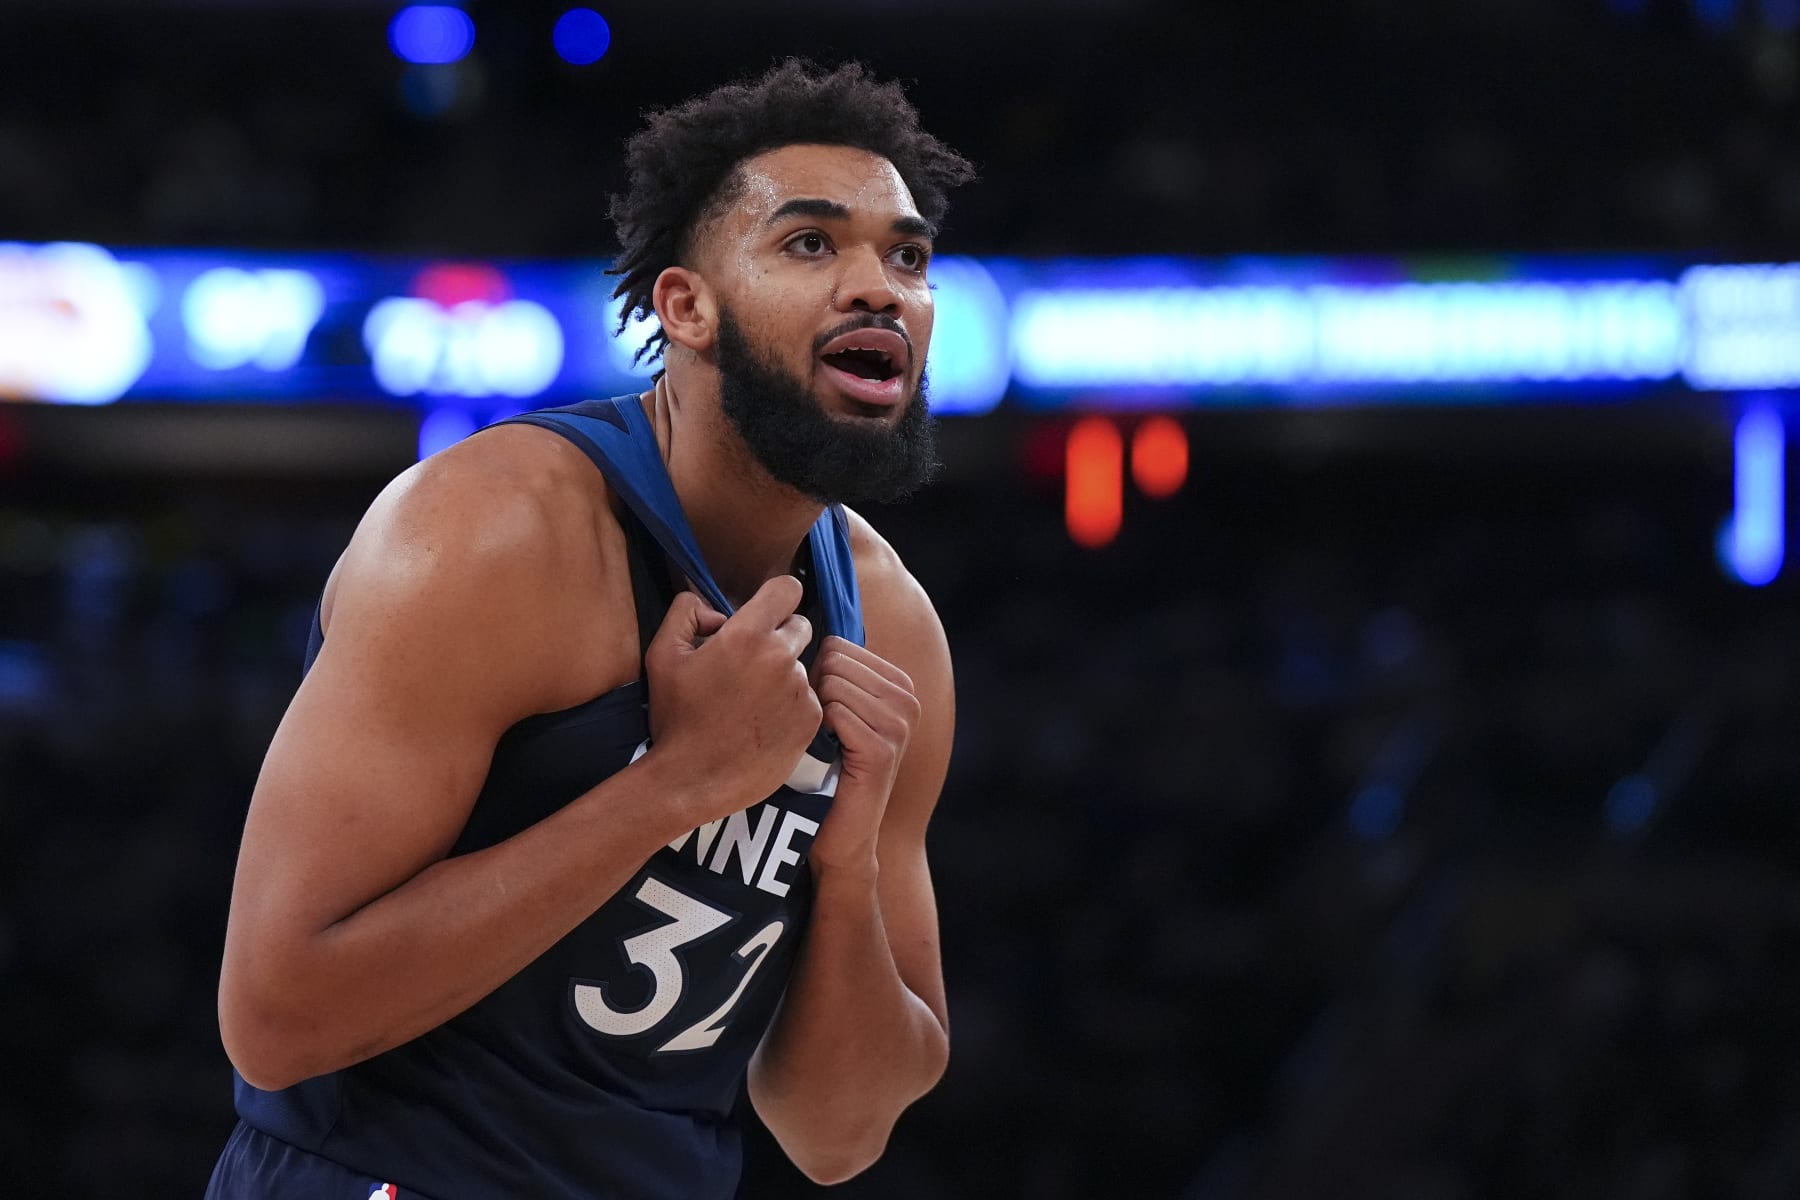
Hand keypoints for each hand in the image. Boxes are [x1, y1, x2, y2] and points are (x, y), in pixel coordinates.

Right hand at [643, 577, 821, 820]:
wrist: (692, 780)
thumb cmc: (675, 718)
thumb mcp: (662, 654)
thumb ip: (686, 612)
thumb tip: (719, 613)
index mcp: (748, 635)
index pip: (788, 589)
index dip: (776, 597)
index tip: (765, 613)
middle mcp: (782, 658)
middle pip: (799, 626)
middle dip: (778, 637)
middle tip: (749, 665)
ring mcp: (801, 690)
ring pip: (801, 667)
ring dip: (782, 676)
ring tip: (750, 704)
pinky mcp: (811, 720)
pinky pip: (808, 699)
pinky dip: (790, 706)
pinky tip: (763, 724)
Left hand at [808, 636, 919, 872]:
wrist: (837, 833)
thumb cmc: (825, 767)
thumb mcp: (835, 712)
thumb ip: (833, 672)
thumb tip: (801, 621)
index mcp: (898, 683)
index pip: (838, 644)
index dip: (815, 676)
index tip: (819, 711)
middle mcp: (907, 699)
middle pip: (834, 660)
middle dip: (812, 691)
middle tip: (817, 731)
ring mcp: (899, 725)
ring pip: (832, 684)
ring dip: (813, 714)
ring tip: (820, 745)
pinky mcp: (883, 750)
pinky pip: (834, 713)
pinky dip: (817, 733)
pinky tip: (823, 756)